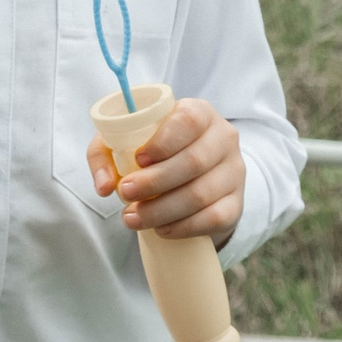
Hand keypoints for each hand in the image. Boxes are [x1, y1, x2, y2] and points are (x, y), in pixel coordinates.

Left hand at [87, 97, 242, 243]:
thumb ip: (104, 156)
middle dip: (154, 182)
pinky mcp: (237, 203)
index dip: (163, 142)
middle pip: (194, 161)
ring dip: (162, 210)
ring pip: (201, 194)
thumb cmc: (155, 152)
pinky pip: (215, 218)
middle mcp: (224, 138)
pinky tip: (161, 229)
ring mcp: (234, 172)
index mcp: (200, 113)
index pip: (188, 121)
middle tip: (125, 194)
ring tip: (133, 218)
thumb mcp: (126, 142)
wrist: (191, 177)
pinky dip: (184, 227)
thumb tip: (105, 187)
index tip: (137, 159)